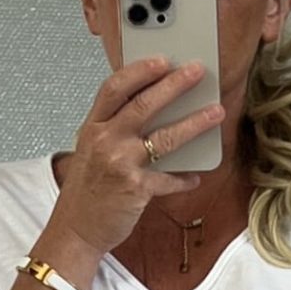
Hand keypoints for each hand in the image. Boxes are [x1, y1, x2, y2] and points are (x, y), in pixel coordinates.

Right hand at [49, 57, 225, 258]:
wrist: (75, 230)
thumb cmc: (86, 192)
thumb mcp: (91, 151)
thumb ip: (114, 129)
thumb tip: (152, 111)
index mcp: (92, 127)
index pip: (115, 88)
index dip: (140, 70)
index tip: (162, 60)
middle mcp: (105, 141)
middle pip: (143, 104)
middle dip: (174, 84)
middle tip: (196, 72)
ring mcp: (120, 164)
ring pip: (164, 137)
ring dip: (194, 123)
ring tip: (215, 112)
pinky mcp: (135, 189)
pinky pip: (168, 179)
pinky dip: (184, 178)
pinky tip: (195, 175)